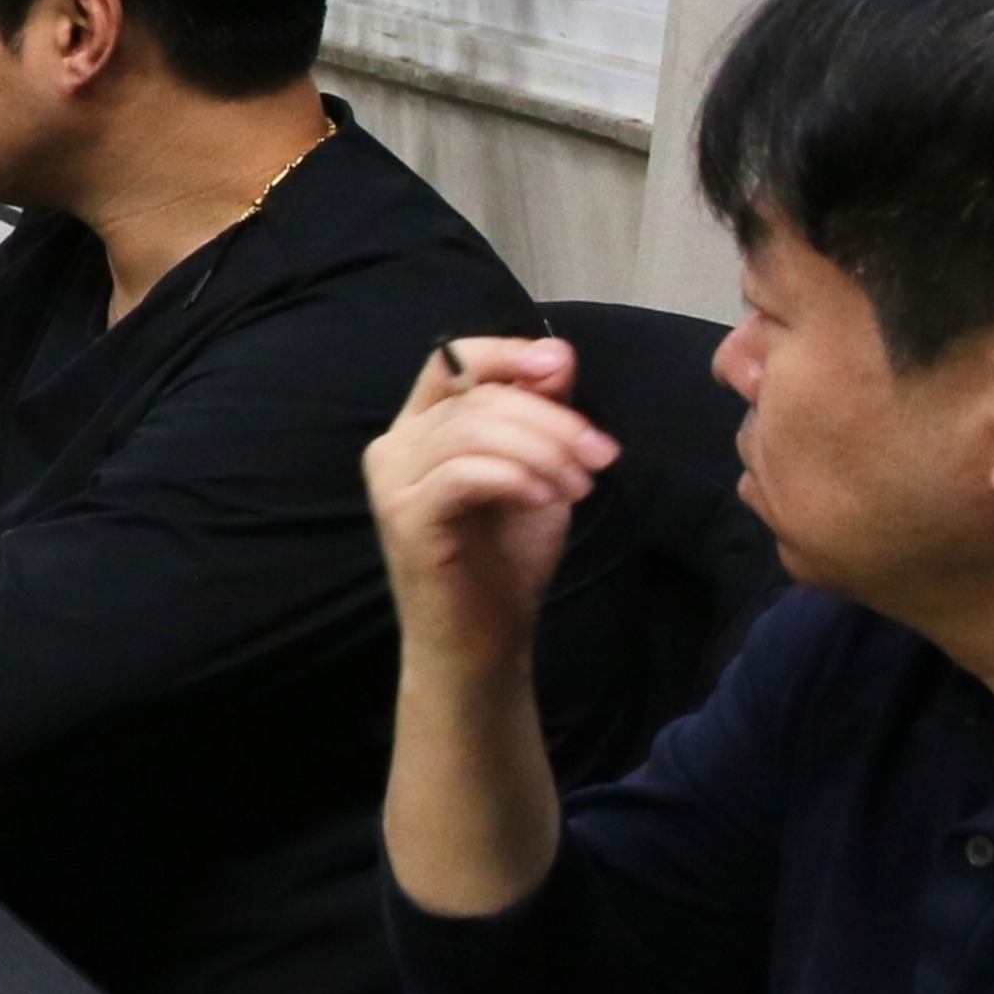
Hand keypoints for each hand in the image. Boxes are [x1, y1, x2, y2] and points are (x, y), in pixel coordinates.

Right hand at [366, 335, 614, 675]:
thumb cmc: (506, 558)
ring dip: (542, 451)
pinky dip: (515, 478)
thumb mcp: (539, 471)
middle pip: (477, 396)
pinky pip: (463, 473)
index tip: (561, 369)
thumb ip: (542, 414)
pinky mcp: (404, 517)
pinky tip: (545, 500)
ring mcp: (392, 481)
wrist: (484, 640)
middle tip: (601, 457)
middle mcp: (394, 445)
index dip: (507, 353)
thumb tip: (556, 353)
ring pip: (472, 430)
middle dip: (552, 419)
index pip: (452, 359)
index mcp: (422, 427)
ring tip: (579, 487)